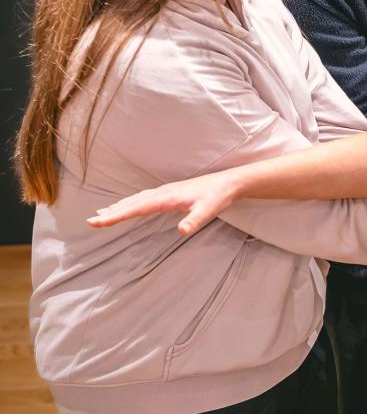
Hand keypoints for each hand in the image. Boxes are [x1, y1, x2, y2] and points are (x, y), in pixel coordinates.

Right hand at [88, 169, 240, 236]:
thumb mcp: (208, 211)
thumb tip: (182, 231)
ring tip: (102, 215)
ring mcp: (165, 192)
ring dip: (119, 207)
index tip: (98, 222)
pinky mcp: (169, 193)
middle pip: (131, 203)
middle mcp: (162, 193)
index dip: (116, 215)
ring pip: (136, 199)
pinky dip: (131, 203)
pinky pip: (143, 198)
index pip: (136, 208)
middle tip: (91, 222)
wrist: (228, 183)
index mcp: (167, 198)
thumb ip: (195, 221)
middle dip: (111, 213)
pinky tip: (128, 206)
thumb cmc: (217, 197)